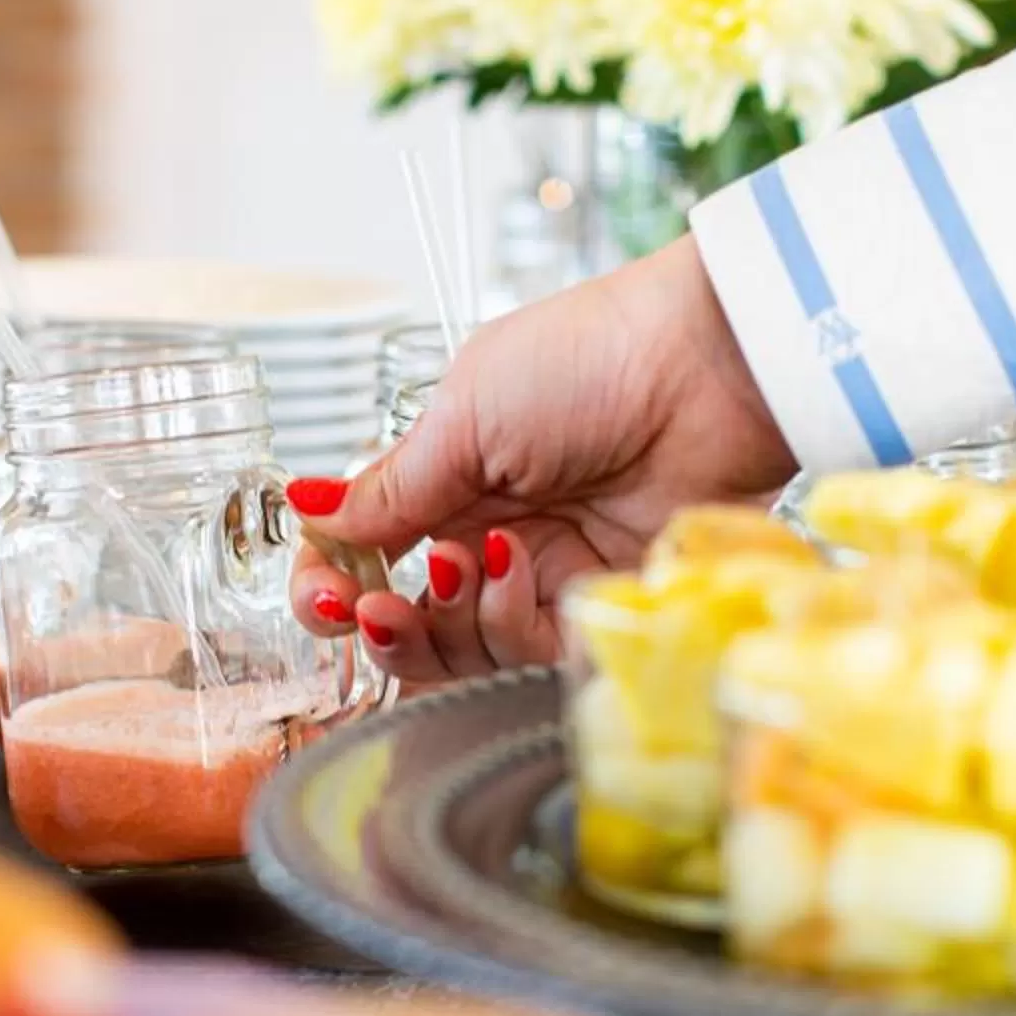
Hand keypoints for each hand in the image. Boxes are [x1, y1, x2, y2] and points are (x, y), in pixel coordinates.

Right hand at [287, 237, 796, 686]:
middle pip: (410, 620)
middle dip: (382, 625)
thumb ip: (390, 483)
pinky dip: (510, 626)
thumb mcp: (467, 412)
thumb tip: (306, 509)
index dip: (332, 585)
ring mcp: (547, 576)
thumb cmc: (590, 360)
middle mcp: (491, 534)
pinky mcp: (601, 610)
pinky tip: (518, 575)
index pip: (367, 552)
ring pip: (465, 651)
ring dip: (445, 624)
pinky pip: (531, 656)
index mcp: (450, 478)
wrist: (710, 372)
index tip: (324, 597)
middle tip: (374, 609)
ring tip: (463, 568)